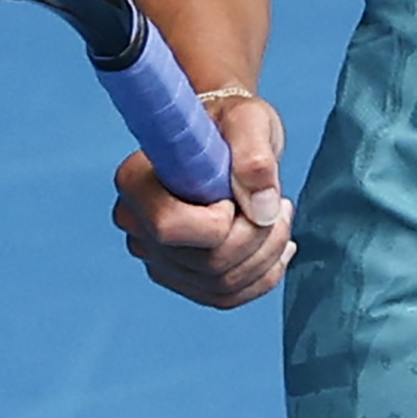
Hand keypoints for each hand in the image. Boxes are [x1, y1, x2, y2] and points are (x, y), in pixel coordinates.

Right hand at [111, 93, 295, 307]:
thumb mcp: (248, 120)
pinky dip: (262, 277)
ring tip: (279, 215)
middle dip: (257, 237)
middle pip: (205, 264)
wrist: (230, 139)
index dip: (219, 220)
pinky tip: (280, 248)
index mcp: (136, 181)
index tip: (235, 191)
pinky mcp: (181, 275)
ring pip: (219, 286)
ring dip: (266, 255)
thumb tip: (263, 208)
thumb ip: (254, 155)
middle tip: (279, 203)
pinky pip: (224, 297)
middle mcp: (137, 224)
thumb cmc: (231, 124)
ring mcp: (157, 256)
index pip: (170, 229)